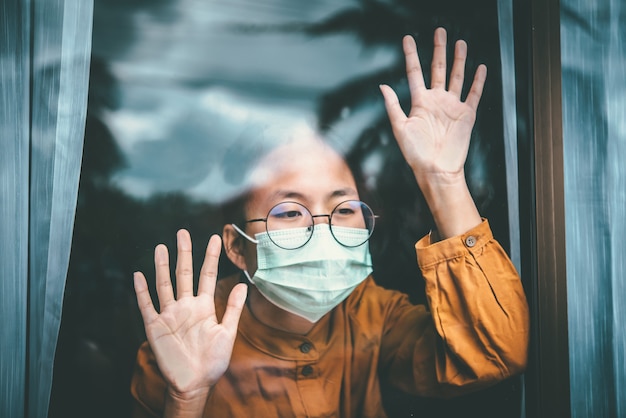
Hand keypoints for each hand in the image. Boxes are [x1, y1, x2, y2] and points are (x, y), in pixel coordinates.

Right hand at [133, 231, 246, 399]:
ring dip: (161, 266)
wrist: (194, 383)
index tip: (214, 237)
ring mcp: (169, 315)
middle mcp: (185, 306)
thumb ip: (233, 308)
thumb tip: (244, 284)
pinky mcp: (155, 327)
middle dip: (183, 253)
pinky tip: (139, 275)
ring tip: (161, 247)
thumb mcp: (227, 333)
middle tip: (182, 232)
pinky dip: (142, 291)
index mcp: (203, 306)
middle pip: (183, 274)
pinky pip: (147, 305)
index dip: (210, 257)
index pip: (207, 275)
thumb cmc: (212, 361)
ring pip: (164, 285)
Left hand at [379, 27, 485, 185]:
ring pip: (456, 77)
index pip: (415, 72)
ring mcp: (452, 106)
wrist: (436, 169)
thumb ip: (393, 106)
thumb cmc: (416, 154)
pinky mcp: (466, 115)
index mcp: (419, 102)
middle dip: (439, 50)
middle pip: (438, 69)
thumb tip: (383, 86)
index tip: (408, 39)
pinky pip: (474, 94)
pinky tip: (480, 68)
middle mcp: (436, 101)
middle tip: (440, 32)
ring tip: (460, 43)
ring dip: (458, 60)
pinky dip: (478, 81)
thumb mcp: (400, 128)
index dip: (411, 55)